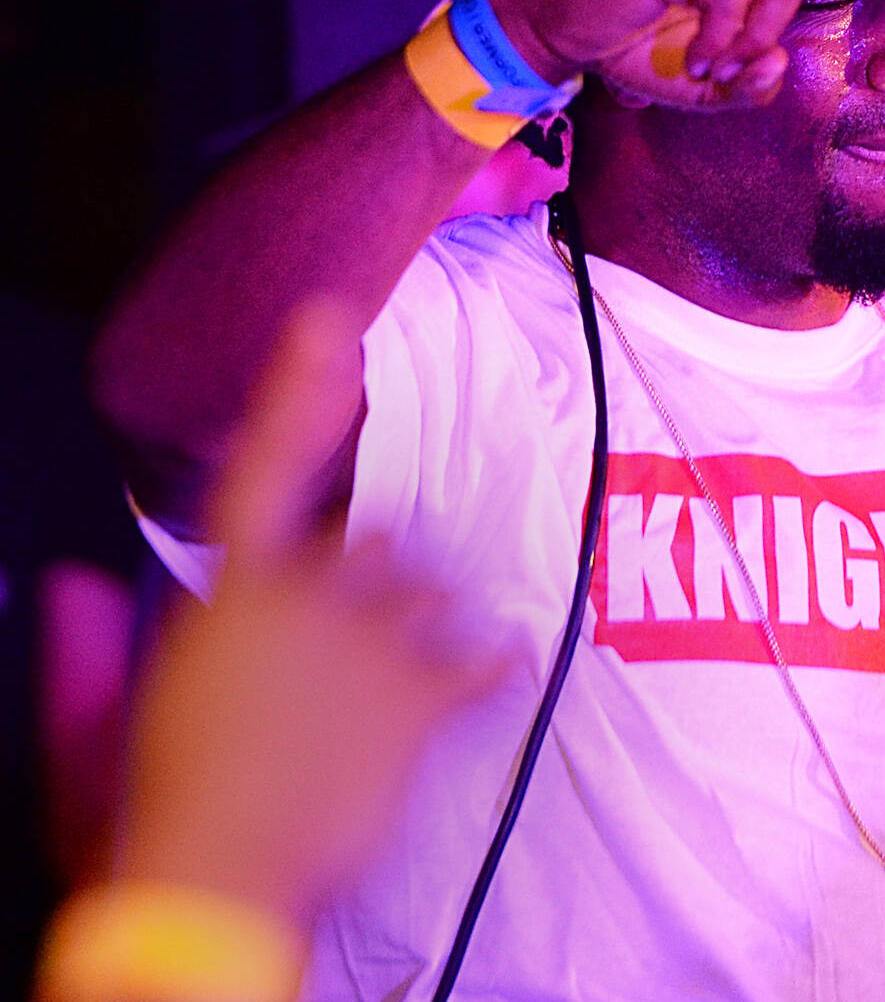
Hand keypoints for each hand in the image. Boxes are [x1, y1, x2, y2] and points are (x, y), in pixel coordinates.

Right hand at [118, 305, 503, 926]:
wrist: (215, 887)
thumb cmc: (152, 810)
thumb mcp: (97, 726)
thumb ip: (86, 650)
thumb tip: (70, 585)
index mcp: (229, 594)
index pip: (262, 468)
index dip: (295, 389)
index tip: (329, 319)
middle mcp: (306, 598)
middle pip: (376, 544)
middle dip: (376, 584)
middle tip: (357, 650)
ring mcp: (370, 643)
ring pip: (436, 593)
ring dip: (428, 628)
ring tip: (395, 688)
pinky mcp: (422, 696)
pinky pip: (487, 657)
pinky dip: (492, 666)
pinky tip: (486, 678)